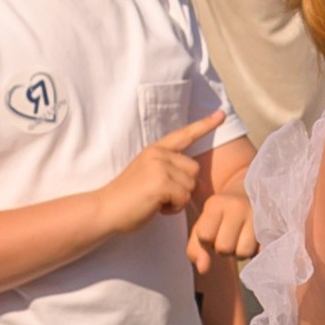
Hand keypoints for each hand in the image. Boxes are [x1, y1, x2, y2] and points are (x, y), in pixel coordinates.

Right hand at [99, 113, 220, 239]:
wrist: (104, 209)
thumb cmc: (127, 198)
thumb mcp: (147, 173)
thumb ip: (166, 168)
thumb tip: (190, 175)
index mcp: (155, 150)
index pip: (184, 134)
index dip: (205, 125)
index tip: (221, 114)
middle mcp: (158, 154)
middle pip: (194, 169)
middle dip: (184, 187)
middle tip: (162, 195)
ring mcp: (159, 166)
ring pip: (191, 185)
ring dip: (178, 199)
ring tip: (157, 201)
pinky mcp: (161, 182)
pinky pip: (184, 197)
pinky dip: (174, 208)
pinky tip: (156, 207)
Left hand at [186, 185, 256, 267]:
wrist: (248, 195)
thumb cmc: (220, 215)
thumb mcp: (202, 226)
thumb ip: (196, 249)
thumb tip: (203, 270)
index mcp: (216, 204)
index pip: (205, 236)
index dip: (206, 241)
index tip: (212, 231)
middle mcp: (238, 207)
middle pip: (224, 248)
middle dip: (223, 249)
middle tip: (227, 236)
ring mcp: (257, 216)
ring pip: (243, 252)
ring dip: (239, 252)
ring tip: (240, 239)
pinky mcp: (271, 226)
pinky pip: (259, 252)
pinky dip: (253, 252)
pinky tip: (252, 241)